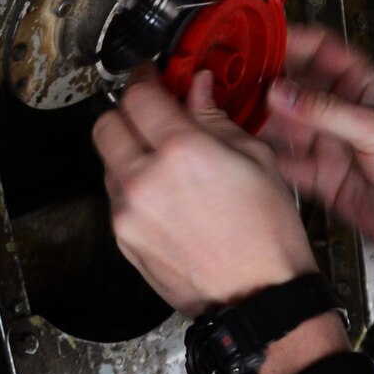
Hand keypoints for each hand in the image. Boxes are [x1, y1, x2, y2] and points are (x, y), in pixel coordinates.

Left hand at [92, 66, 318, 315]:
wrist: (260, 299)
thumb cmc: (267, 237)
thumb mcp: (255, 159)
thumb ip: (215, 117)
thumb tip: (197, 89)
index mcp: (181, 152)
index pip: (139, 93)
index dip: (146, 76)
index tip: (153, 74)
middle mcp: (145, 181)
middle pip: (107, 123)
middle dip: (127, 110)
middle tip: (152, 110)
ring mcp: (129, 214)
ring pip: (107, 161)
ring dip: (128, 148)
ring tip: (164, 157)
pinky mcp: (125, 241)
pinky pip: (116, 197)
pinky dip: (132, 184)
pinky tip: (165, 192)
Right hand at [259, 25, 373, 331]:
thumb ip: (327, 111)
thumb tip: (281, 92)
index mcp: (363, 87)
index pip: (321, 50)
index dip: (291, 40)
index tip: (258, 38)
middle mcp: (343, 112)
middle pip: (295, 86)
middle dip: (264, 80)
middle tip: (230, 78)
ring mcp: (332, 144)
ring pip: (286, 124)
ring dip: (259, 119)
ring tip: (227, 113)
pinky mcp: (324, 178)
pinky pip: (288, 163)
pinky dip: (266, 157)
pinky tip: (245, 152)